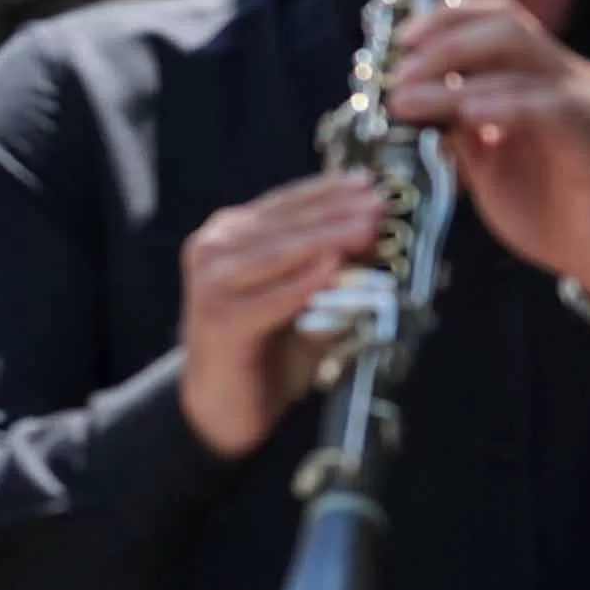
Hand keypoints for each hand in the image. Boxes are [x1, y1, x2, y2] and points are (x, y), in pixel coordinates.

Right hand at [175, 172, 384, 458]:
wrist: (224, 405)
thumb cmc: (268, 345)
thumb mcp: (302, 293)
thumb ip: (327, 262)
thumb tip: (377, 230)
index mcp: (228, 236)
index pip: (284, 202)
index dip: (329, 191)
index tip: (371, 184)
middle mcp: (211, 251)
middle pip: (283, 223)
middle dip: (336, 212)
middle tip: (379, 206)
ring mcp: (210, 286)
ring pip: (277, 252)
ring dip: (326, 239)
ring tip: (367, 230)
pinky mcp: (218, 323)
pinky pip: (271, 299)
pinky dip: (304, 284)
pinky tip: (333, 270)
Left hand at [392, 0, 589, 291]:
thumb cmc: (550, 211)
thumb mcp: (486, 166)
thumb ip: (456, 131)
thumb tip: (409, 103)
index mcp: (542, 80)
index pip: (500, 21)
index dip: (447, 20)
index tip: (400, 39)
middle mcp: (569, 82)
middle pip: (507, 29)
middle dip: (441, 45)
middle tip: (395, 76)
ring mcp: (588, 106)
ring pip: (521, 66)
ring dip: (451, 80)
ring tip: (404, 101)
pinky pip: (553, 108)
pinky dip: (505, 105)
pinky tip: (467, 113)